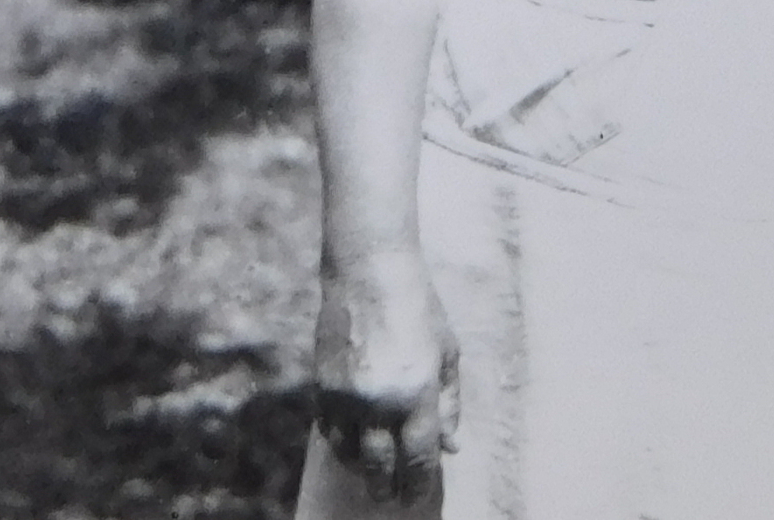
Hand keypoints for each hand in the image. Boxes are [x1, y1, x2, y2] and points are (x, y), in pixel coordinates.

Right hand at [313, 248, 459, 505]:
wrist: (369, 277)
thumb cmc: (419, 310)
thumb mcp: (447, 354)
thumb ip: (449, 403)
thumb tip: (452, 446)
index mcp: (416, 395)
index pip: (419, 456)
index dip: (418, 481)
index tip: (417, 496)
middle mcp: (379, 404)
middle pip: (380, 466)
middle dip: (386, 487)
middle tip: (391, 497)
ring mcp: (346, 398)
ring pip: (349, 453)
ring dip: (362, 467)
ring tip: (372, 472)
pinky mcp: (322, 388)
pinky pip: (329, 431)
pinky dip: (341, 442)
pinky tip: (352, 443)